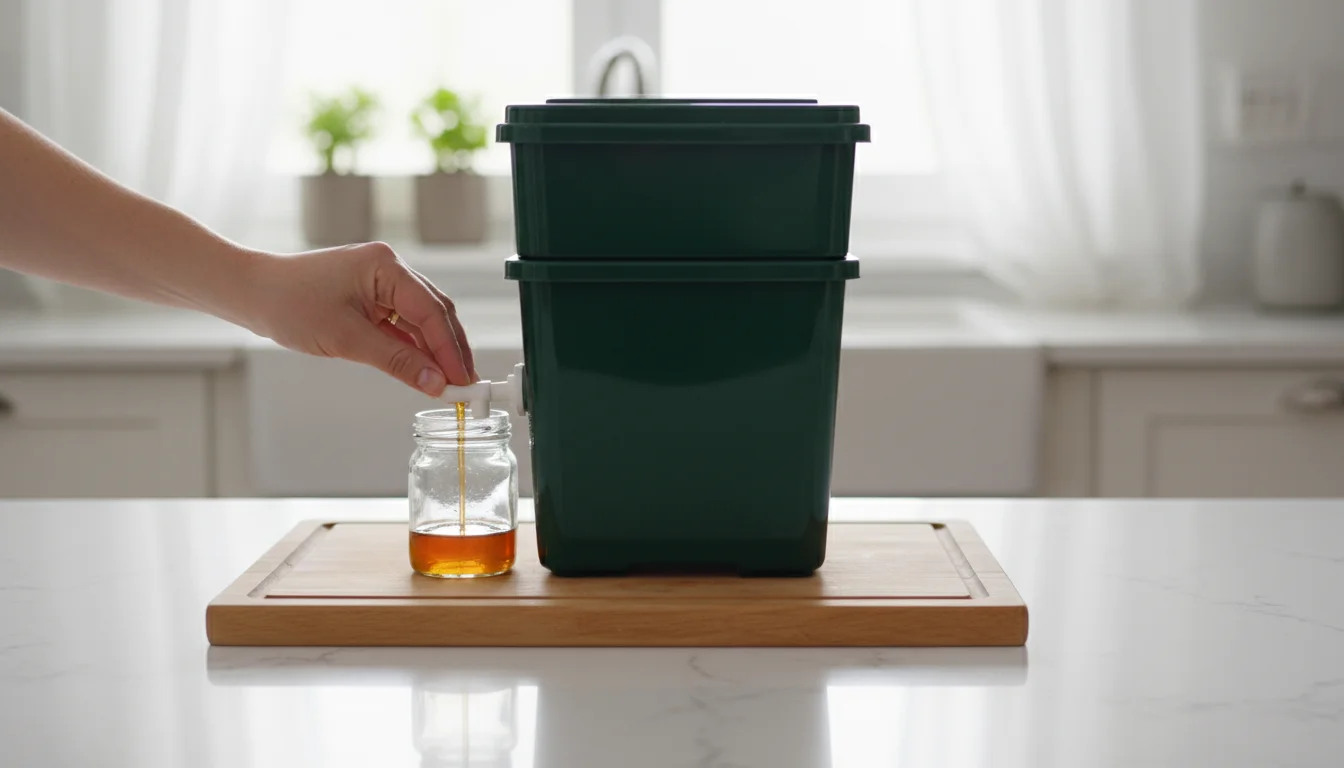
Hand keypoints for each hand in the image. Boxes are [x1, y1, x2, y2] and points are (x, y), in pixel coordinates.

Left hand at [245, 242, 475, 395]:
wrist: (251, 293)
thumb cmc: (288, 303)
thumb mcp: (346, 339)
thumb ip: (396, 361)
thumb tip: (434, 383)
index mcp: (386, 266)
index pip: (432, 312)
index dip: (450, 350)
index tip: (462, 381)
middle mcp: (390, 269)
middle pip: (435, 313)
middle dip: (451, 351)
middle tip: (464, 386)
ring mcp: (382, 283)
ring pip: (422, 321)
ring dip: (434, 352)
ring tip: (448, 384)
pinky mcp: (372, 298)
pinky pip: (403, 325)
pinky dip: (415, 348)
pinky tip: (424, 370)